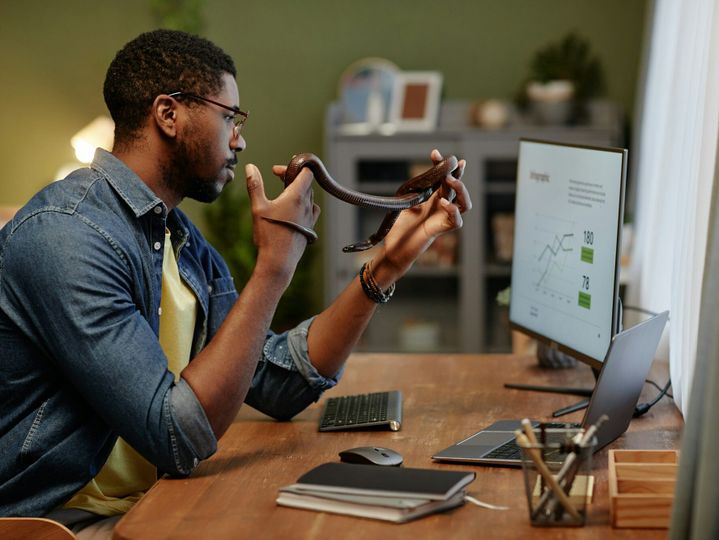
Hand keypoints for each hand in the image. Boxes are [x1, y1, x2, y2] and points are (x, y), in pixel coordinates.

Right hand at [244, 163, 319, 281]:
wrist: (279, 261)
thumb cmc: (268, 235)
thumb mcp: (258, 207)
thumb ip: (255, 185)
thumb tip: (250, 167)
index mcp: (296, 196)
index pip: (306, 172)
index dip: (292, 167)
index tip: (277, 172)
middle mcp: (307, 205)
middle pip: (306, 183)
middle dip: (292, 178)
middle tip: (278, 180)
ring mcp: (310, 217)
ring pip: (309, 197)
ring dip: (298, 192)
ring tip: (284, 195)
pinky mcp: (310, 228)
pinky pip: (311, 210)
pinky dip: (304, 205)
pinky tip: (294, 210)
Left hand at [372, 149, 470, 285]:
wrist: (394, 250)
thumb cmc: (399, 230)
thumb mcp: (405, 204)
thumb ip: (415, 192)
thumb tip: (420, 178)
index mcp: (433, 199)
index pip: (443, 179)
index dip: (442, 166)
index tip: (435, 153)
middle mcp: (441, 208)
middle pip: (457, 188)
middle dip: (456, 173)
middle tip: (451, 162)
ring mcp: (443, 219)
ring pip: (465, 204)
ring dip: (461, 190)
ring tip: (450, 180)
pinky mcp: (440, 231)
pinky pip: (456, 221)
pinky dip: (452, 210)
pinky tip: (443, 202)